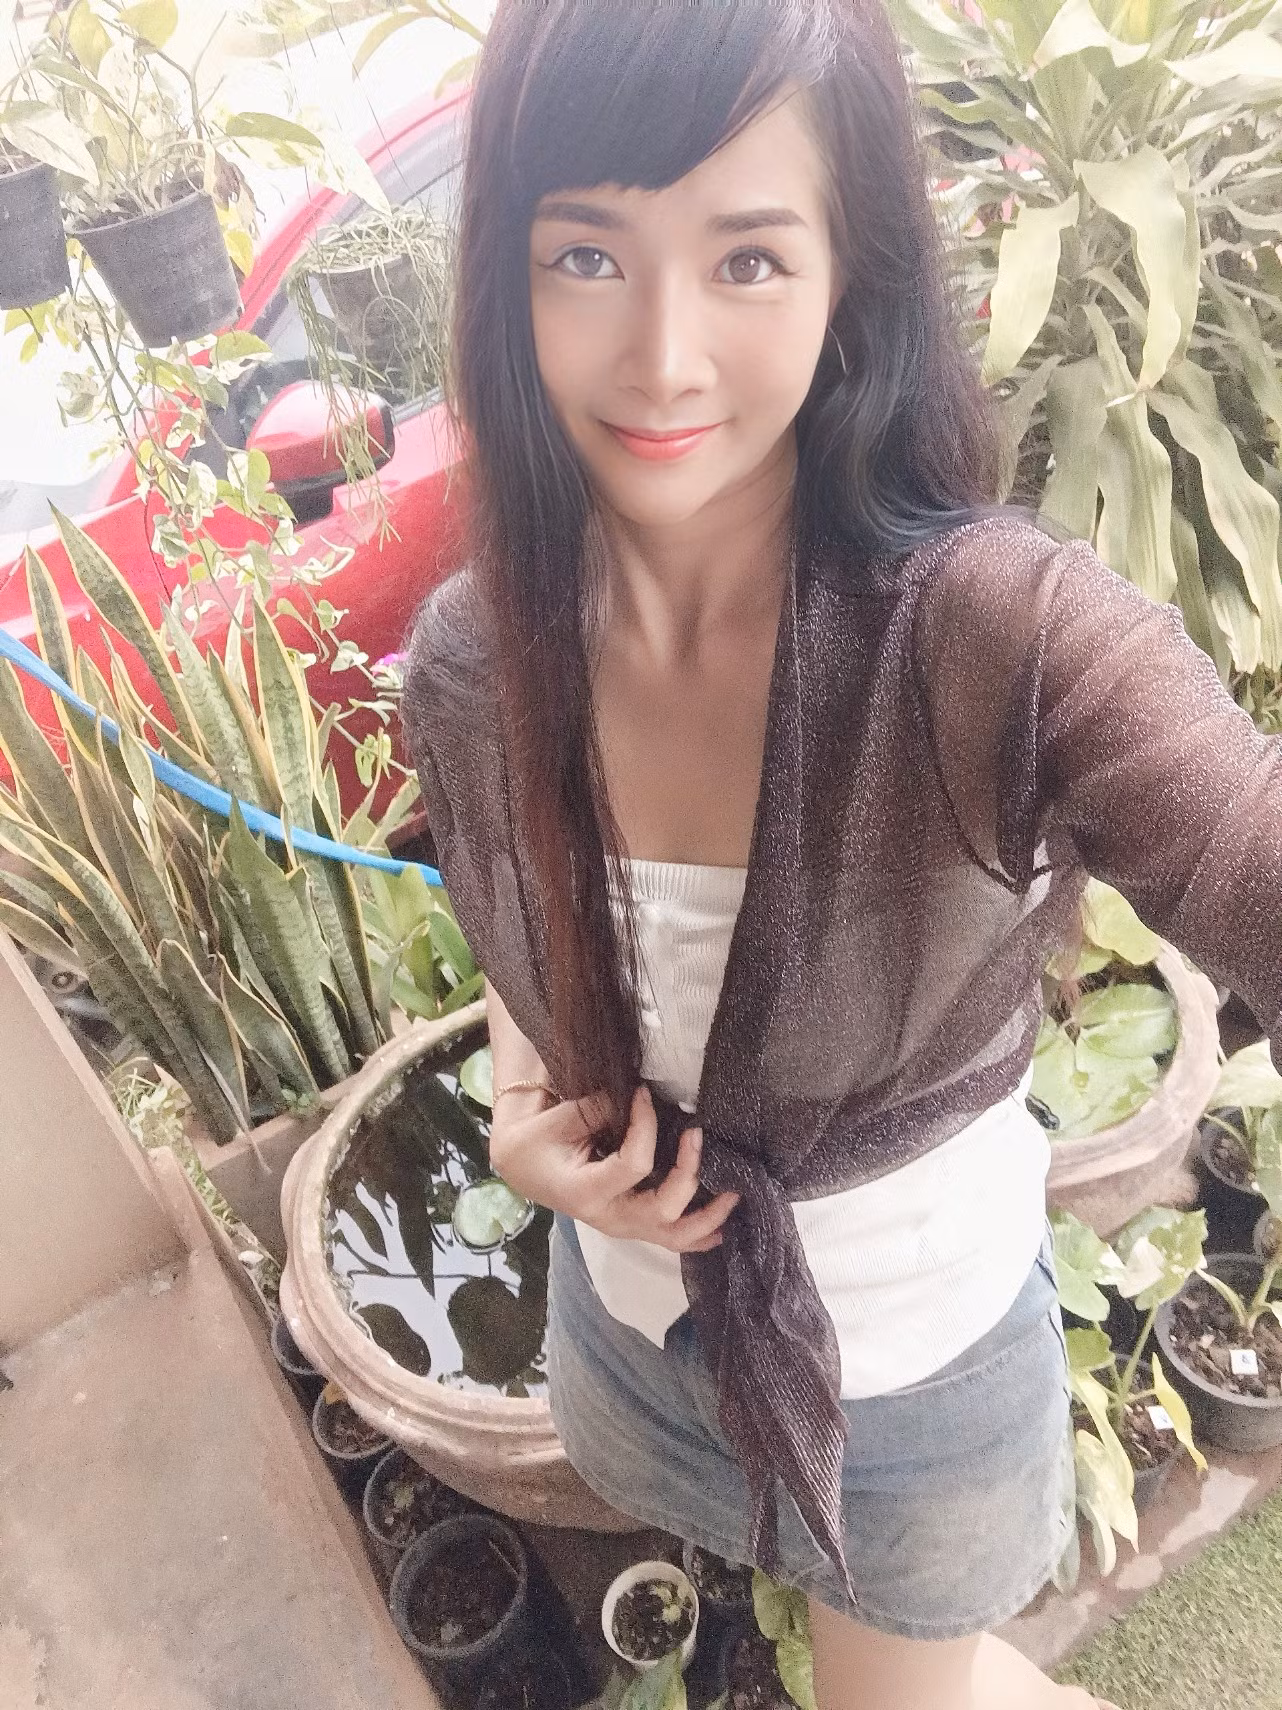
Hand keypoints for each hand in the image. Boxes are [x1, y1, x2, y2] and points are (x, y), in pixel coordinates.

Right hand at [489, 1083, 739, 1252]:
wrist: (522, 1167)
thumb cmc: (536, 1141)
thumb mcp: (559, 1120)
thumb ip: (602, 1109)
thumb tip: (645, 1097)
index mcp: (585, 1193)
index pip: (633, 1165)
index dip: (646, 1126)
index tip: (644, 1094)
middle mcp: (609, 1218)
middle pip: (663, 1212)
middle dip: (689, 1174)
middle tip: (697, 1135)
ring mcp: (623, 1227)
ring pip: (675, 1237)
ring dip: (709, 1217)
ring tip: (735, 1193)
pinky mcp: (632, 1225)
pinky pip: (672, 1239)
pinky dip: (700, 1235)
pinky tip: (723, 1228)